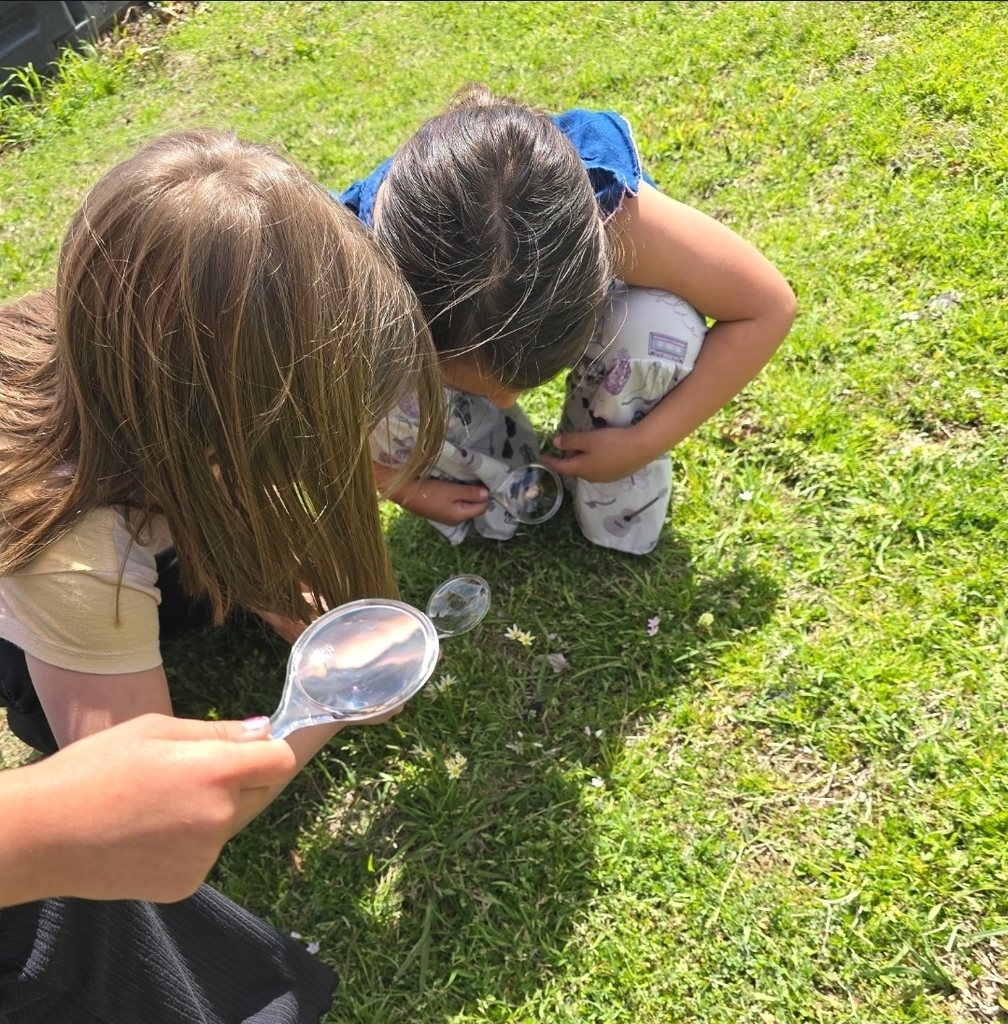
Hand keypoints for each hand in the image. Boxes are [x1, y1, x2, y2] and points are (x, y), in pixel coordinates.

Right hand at [2, 714, 296, 904]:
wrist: (40, 836)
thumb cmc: (94, 769)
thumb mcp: (154, 730)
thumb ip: (216, 733)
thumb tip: (264, 731)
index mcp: (216, 772)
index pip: (281, 761)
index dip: (268, 753)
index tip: (248, 750)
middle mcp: (220, 817)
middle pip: (259, 793)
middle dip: (240, 781)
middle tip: (190, 774)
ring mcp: (205, 856)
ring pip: (229, 824)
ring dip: (212, 813)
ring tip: (158, 805)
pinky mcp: (187, 884)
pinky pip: (205, 854)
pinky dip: (189, 844)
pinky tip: (147, 835)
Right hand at [394, 477, 488, 525]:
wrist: (403, 492)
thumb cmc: (428, 492)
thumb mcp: (452, 491)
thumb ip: (470, 493)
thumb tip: (488, 494)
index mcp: (460, 516)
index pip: (482, 507)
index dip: (485, 494)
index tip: (484, 479)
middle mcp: (455, 519)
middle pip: (473, 506)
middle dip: (476, 493)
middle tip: (475, 477)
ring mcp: (447, 516)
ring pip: (464, 504)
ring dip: (466, 493)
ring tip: (465, 479)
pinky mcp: (439, 510)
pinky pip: (455, 503)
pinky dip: (457, 494)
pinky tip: (454, 484)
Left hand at [541, 426, 653, 482]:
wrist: (642, 447)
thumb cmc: (611, 442)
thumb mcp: (588, 439)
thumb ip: (570, 441)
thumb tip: (555, 443)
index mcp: (581, 470)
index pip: (561, 467)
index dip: (551, 461)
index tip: (543, 456)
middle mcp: (592, 478)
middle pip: (575, 468)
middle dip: (569, 457)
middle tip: (570, 442)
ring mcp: (606, 478)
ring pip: (588, 468)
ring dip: (582, 459)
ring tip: (586, 445)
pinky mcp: (617, 475)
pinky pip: (599, 469)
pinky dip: (594, 461)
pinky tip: (602, 451)